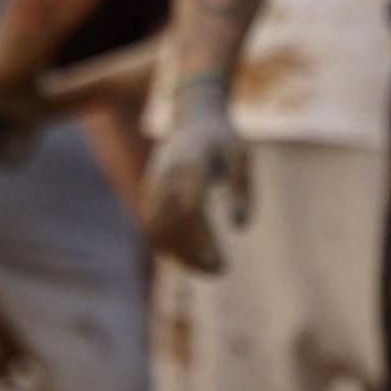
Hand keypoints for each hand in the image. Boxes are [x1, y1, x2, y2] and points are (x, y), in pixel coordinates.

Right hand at [140, 77, 251, 273]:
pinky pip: (152, 228)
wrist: (192, 120)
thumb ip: (242, 189)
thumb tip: (239, 227)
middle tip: (219, 271)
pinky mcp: (148, 195)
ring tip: (207, 270)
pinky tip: (191, 259)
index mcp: (189, 166)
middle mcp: (165, 178)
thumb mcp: (242, 157)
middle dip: (191, 255)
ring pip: (156, 231)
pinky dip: (168, 247)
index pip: (191, 212)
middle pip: (170, 227)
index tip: (222, 264)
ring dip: (178, 255)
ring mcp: (152, 187)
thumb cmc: (223, 141)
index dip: (203, 241)